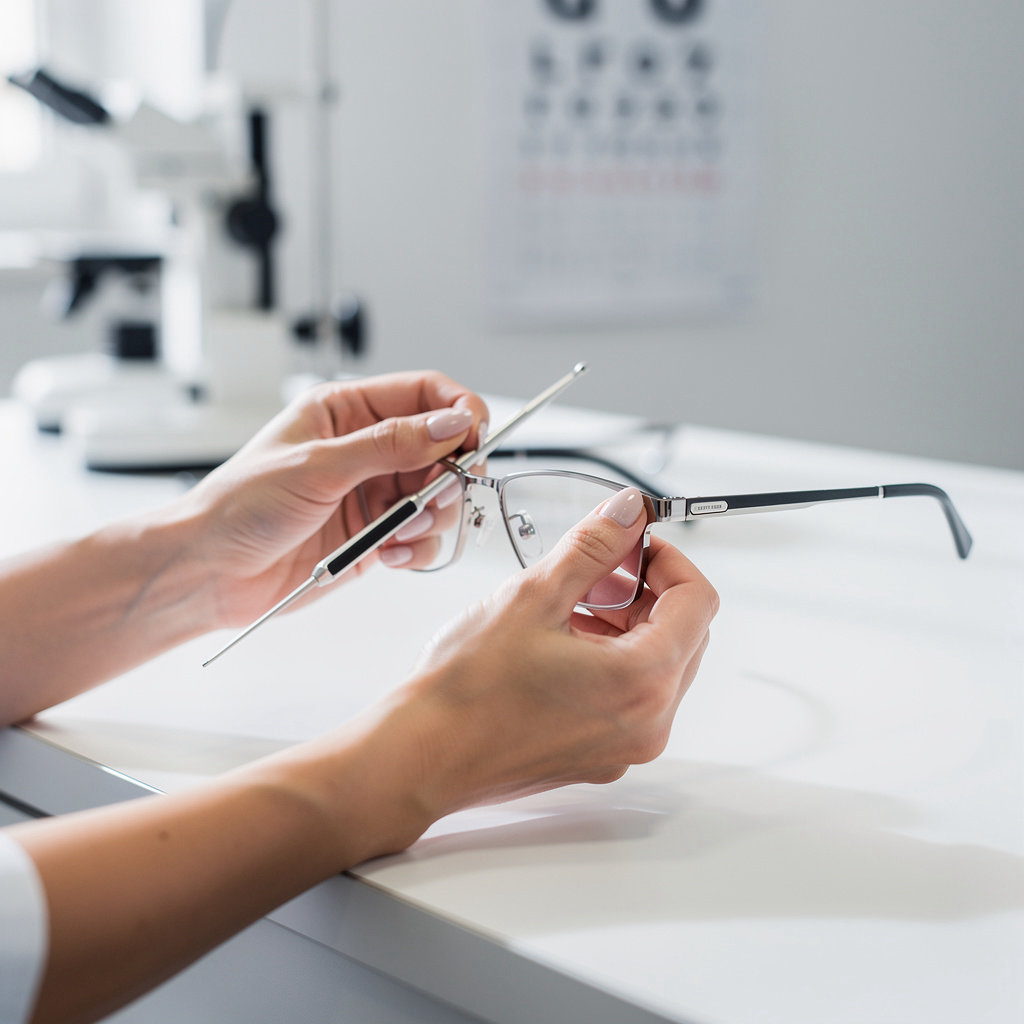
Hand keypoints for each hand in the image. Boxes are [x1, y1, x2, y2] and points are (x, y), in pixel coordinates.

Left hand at [182, 372, 488, 625]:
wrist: (210, 573)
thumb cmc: (239, 507)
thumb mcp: (317, 466)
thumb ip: (390, 445)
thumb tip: (449, 424)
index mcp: (347, 412)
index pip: (424, 393)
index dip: (459, 409)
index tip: (476, 436)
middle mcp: (366, 450)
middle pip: (442, 447)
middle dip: (450, 473)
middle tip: (442, 493)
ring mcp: (373, 494)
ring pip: (440, 495)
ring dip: (432, 516)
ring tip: (399, 531)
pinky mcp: (375, 537)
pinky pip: (423, 538)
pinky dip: (418, 548)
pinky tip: (389, 555)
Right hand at [377, 487, 718, 829]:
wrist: (419, 757)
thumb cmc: (466, 688)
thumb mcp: (533, 595)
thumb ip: (592, 547)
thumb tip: (628, 512)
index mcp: (642, 682)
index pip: (699, 601)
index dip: (669, 559)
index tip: (632, 543)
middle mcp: (648, 724)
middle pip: (685, 634)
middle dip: (648, 590)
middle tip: (597, 569)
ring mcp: (625, 747)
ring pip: (658, 665)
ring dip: (628, 622)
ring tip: (572, 603)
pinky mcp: (600, 757)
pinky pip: (630, 696)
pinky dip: (611, 658)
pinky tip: (562, 639)